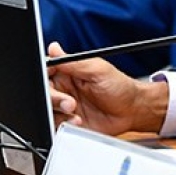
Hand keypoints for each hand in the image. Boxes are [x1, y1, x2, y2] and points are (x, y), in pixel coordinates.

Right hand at [45, 42, 168, 135]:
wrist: (132, 110)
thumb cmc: (119, 86)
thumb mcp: (97, 70)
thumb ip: (73, 62)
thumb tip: (54, 48)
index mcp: (68, 72)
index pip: (45, 72)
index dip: (43, 78)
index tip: (48, 83)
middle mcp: (64, 89)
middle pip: (43, 93)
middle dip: (53, 98)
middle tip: (70, 102)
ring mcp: (66, 107)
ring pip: (47, 111)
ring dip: (59, 113)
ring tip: (76, 112)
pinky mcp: (69, 123)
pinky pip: (56, 125)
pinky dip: (64, 125)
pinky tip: (77, 122)